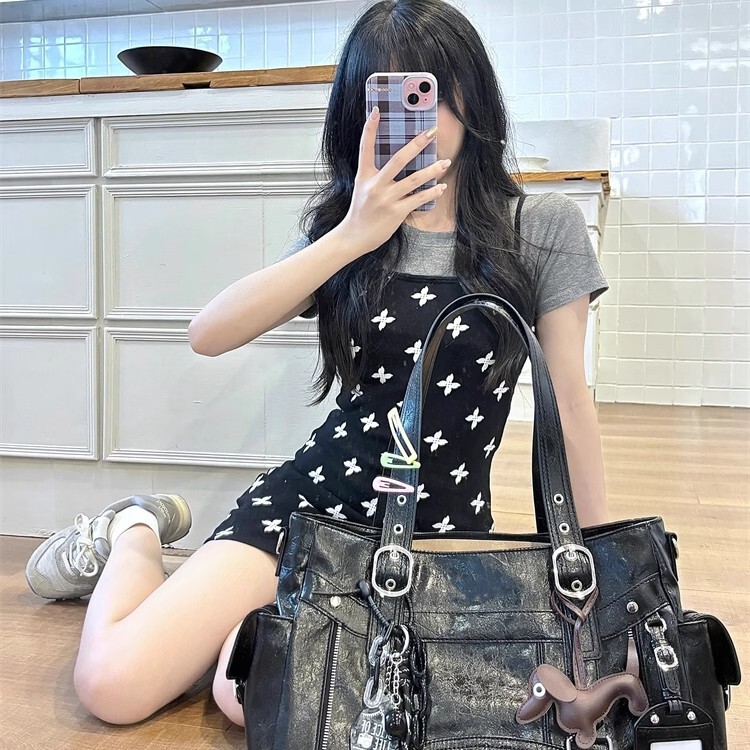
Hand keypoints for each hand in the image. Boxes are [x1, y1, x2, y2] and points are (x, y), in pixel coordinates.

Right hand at [337, 106, 450, 257]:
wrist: (355, 236)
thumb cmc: (361, 211)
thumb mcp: (363, 188)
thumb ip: (377, 174)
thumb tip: (400, 161)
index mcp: (365, 176)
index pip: (366, 147)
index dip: (370, 128)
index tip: (376, 111)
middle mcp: (375, 185)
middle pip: (399, 159)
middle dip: (417, 144)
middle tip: (432, 132)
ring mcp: (386, 199)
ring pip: (413, 179)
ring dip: (432, 170)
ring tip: (445, 162)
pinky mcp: (396, 212)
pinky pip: (418, 199)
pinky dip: (431, 192)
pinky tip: (441, 187)